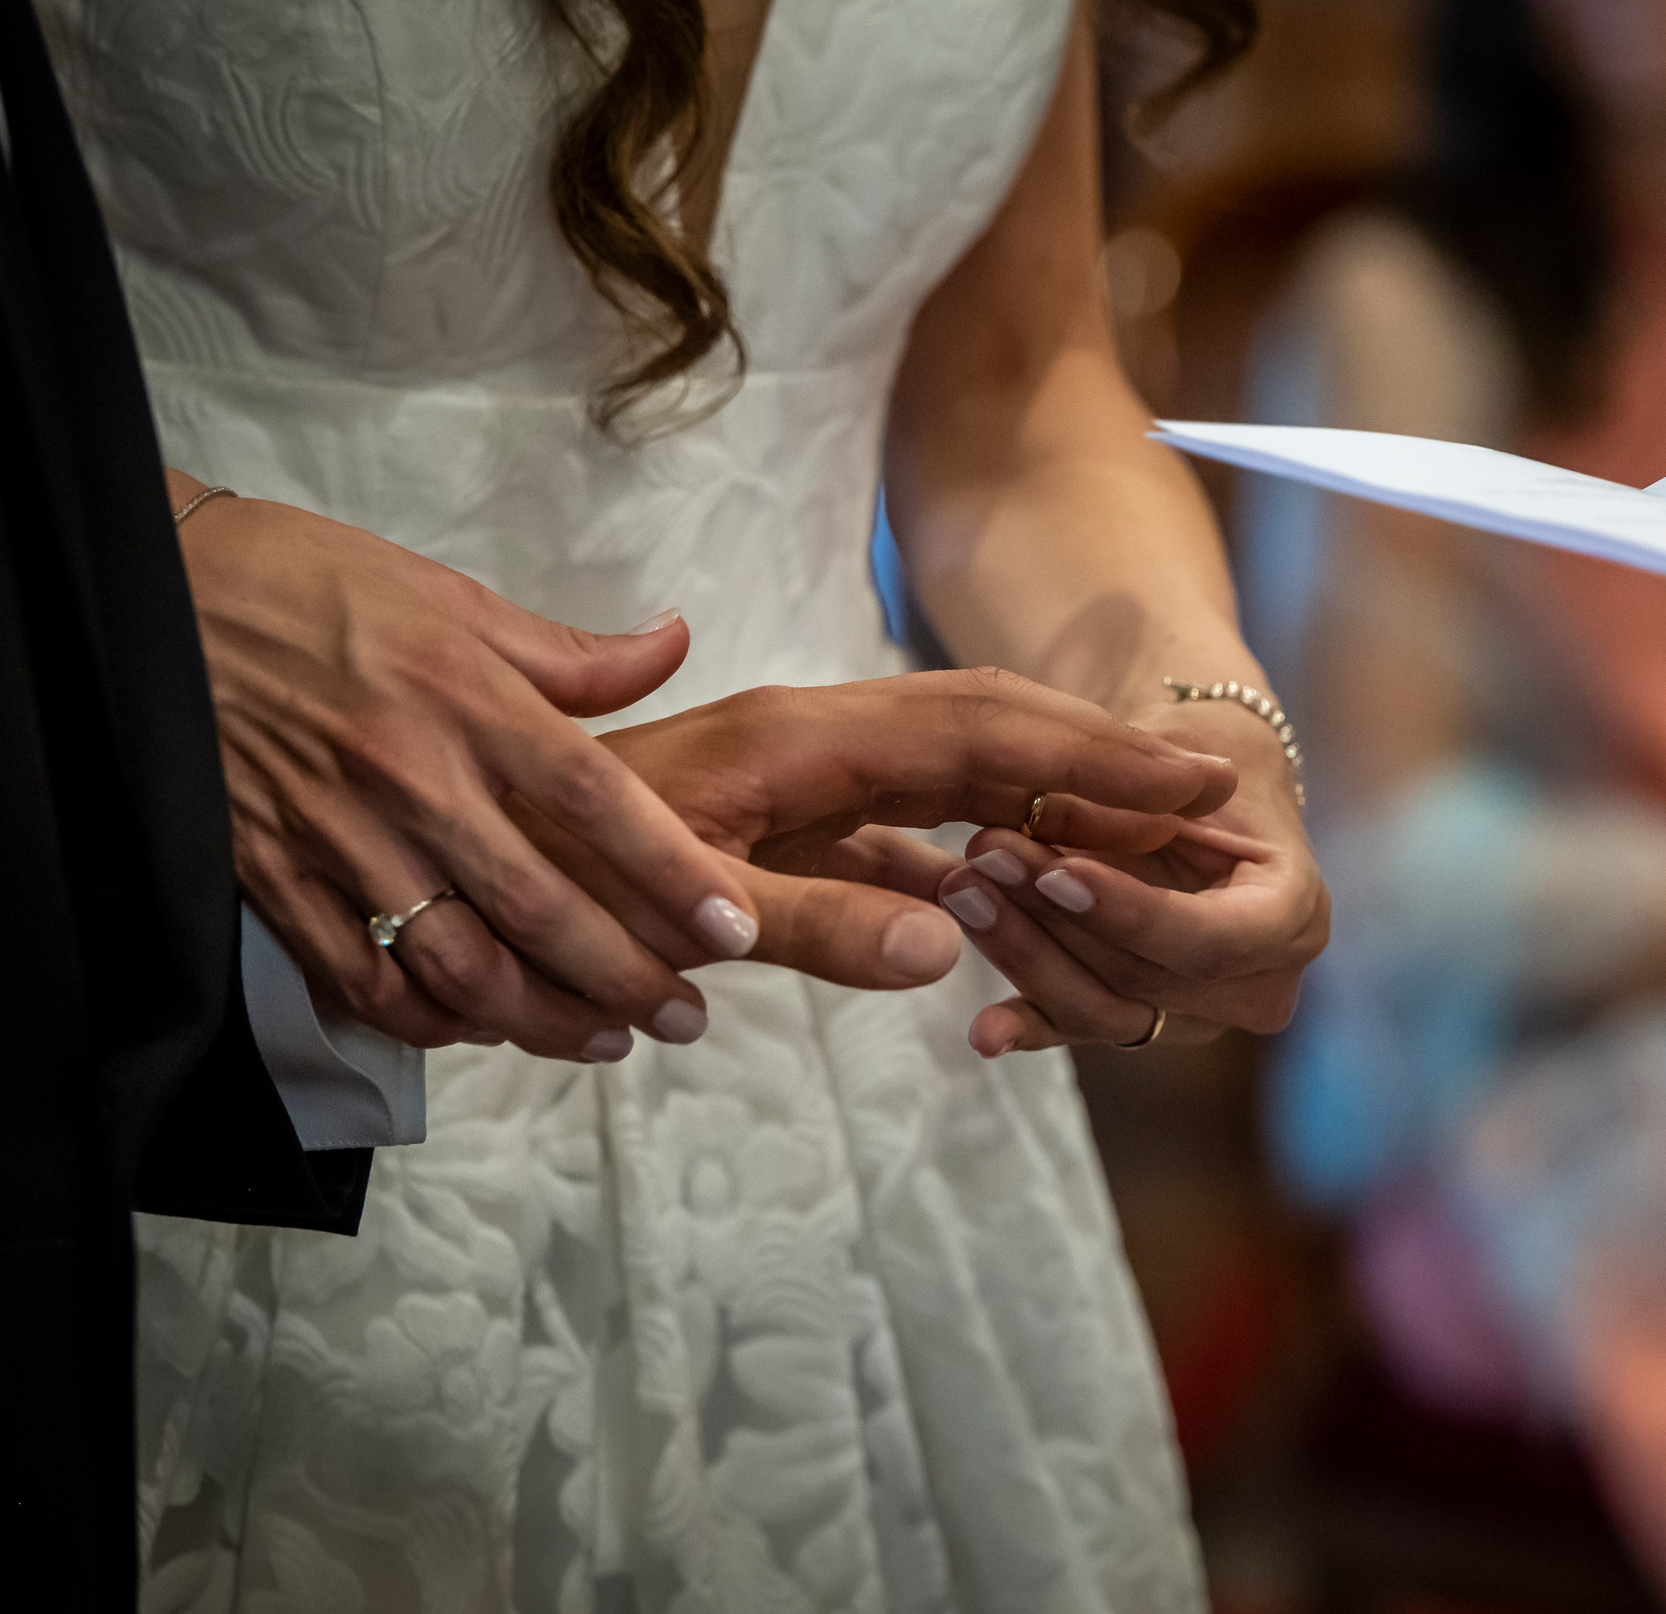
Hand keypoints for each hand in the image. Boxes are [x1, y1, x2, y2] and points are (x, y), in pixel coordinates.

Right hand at [177, 476, 760, 1059]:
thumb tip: (672, 645)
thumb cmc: (313, 586)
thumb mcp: (450, 596)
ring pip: (453, 961)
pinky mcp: (270, 875)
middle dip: (623, 974)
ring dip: (538, 1017)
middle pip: (536, 902)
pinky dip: (426, 1020)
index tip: (732, 923)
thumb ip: (569, 653)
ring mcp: (334, 835)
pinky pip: (357, 976)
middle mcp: (407, 775)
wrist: (148, 594)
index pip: (596, 797)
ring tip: (605, 1039)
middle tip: (687, 1015)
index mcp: (464, 697)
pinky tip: (481, 1031)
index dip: (670, 869)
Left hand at [512, 671, 1240, 988]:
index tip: (1197, 779)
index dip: (1097, 757)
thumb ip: (812, 922)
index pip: (985, 734)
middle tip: (1211, 795)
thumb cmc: (547, 880)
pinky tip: (1028, 889)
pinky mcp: (792, 818)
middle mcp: (820, 739)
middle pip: (994, 728)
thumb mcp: (673, 907)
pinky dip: (988, 844)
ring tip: (1151, 832)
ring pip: (963, 769)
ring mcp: (809, 776)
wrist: (454, 859)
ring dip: (1059, 794)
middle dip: (1105, 755)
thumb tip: (956, 938)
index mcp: (803, 740)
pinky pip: (916, 822)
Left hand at [929, 695, 1329, 1053]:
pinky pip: (1081, 1028)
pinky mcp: (1147, 1025)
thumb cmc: (1195, 763)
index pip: (1210, 936)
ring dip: (1024, 954)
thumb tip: (1048, 814)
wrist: (1197, 794)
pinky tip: (985, 1031)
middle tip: (981, 860)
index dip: (1130, 911)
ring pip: (1104, 1008)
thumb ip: (1122, 795)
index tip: (1056, 873)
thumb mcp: (1169, 761)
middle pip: (1145, 976)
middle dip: (1056, 919)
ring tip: (962, 892)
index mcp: (1294, 916)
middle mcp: (1262, 986)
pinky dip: (1028, 1023)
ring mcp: (1202, 1017)